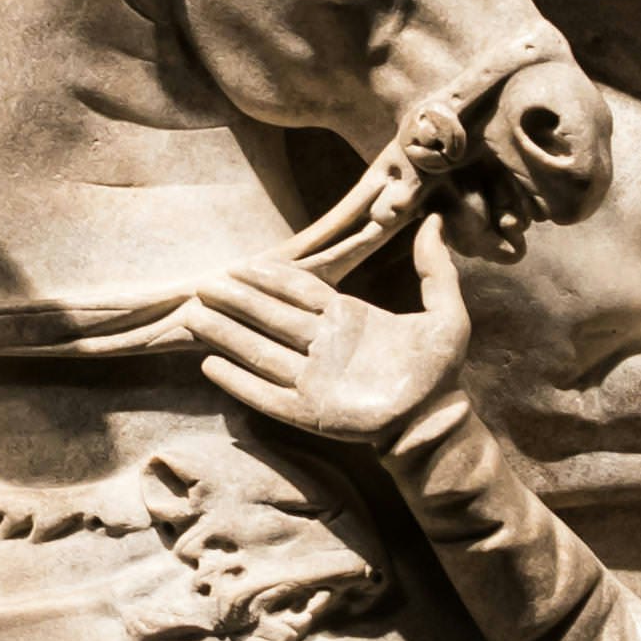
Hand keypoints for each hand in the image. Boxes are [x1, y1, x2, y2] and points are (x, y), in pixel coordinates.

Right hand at [183, 237, 475, 447]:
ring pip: (259, 350)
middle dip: (236, 301)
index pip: (298, 291)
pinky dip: (238, 382)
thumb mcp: (446, 313)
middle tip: (203, 285)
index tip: (240, 265)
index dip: (269, 277)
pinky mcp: (308, 411)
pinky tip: (210, 365)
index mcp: (346, 318)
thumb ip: (436, 268)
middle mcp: (322, 345)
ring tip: (194, 317)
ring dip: (227, 334)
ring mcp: (312, 379)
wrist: (437, 420)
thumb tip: (432, 220)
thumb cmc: (440, 371)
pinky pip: (264, 394)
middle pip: (269, 316)